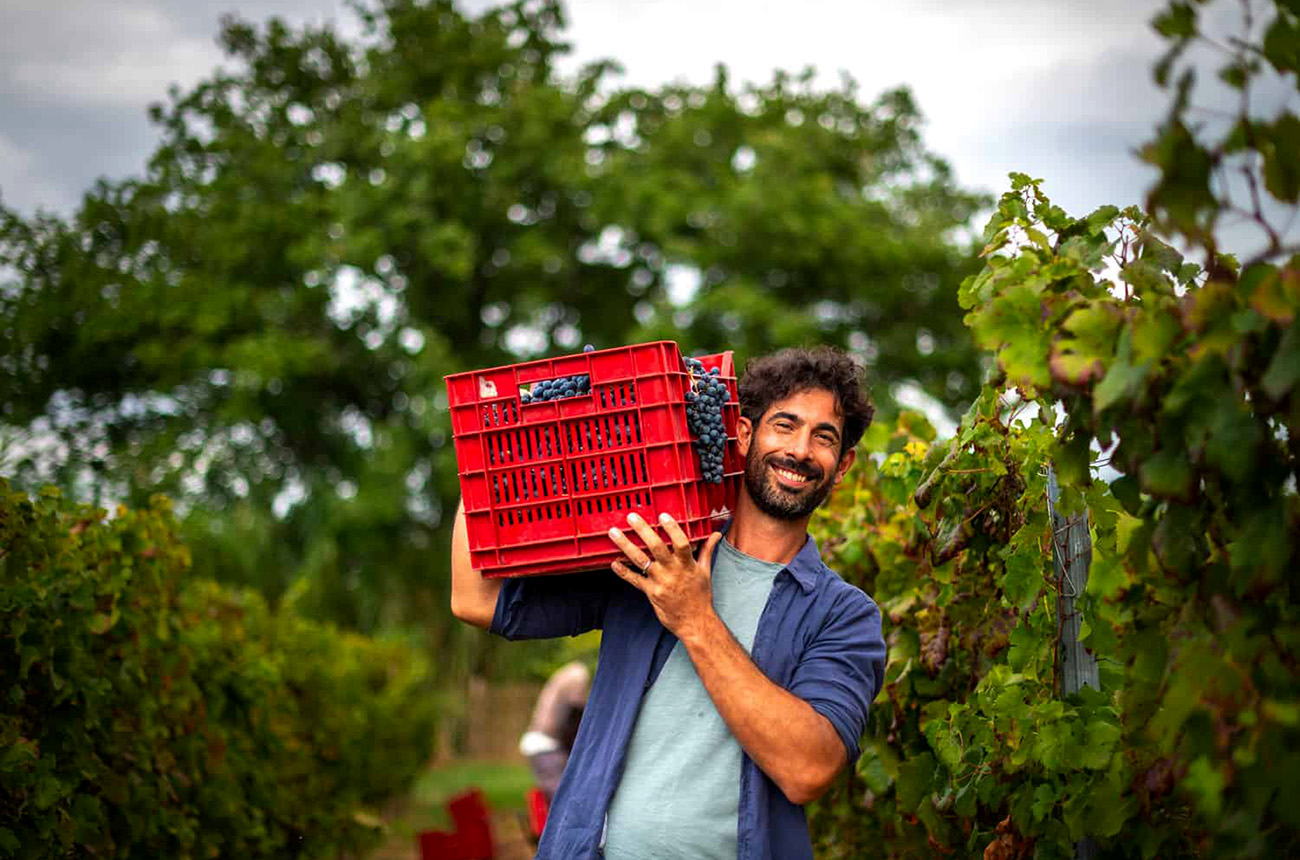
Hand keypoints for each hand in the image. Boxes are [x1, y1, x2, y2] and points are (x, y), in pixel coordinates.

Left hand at [608, 512, 723, 639]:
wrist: (694, 622)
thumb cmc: (700, 596)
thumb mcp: (705, 571)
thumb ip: (707, 550)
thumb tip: (716, 534)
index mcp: (687, 565)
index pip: (681, 543)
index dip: (672, 529)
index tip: (663, 515)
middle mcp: (672, 572)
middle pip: (656, 548)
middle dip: (643, 531)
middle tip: (632, 517)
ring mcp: (660, 582)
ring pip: (640, 561)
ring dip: (625, 546)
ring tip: (614, 533)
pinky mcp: (651, 593)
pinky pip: (634, 580)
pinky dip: (623, 572)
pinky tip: (613, 563)